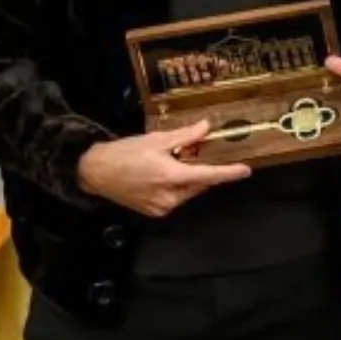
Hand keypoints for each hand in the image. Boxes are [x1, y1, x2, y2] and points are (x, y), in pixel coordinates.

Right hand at [74, 119, 250, 216]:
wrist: (95, 172)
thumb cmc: (124, 153)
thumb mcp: (156, 140)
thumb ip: (185, 136)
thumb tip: (206, 127)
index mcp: (171, 176)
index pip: (208, 176)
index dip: (229, 173)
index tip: (245, 170)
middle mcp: (169, 196)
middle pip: (199, 184)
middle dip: (200, 170)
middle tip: (192, 155)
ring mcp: (162, 207)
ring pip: (187, 192)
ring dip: (187, 179)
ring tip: (169, 164)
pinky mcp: (155, 212)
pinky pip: (175, 199)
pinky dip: (175, 188)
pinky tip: (161, 176)